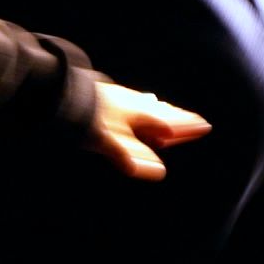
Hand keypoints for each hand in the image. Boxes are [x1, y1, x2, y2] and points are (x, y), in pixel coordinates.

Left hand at [87, 82, 209, 179]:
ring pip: (149, 106)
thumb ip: (132, 157)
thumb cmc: (84, 118)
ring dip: (163, 110)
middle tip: (196, 119)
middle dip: (180, 118)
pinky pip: (136, 100)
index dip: (186, 127)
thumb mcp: (108, 142)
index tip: (204, 126)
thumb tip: (159, 172)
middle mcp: (133, 105)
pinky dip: (145, 103)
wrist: (59, 91)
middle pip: (162, 113)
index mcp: (138, 116)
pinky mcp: (109, 94)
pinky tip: (143, 99)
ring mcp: (121, 98)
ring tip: (172, 110)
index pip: (169, 123)